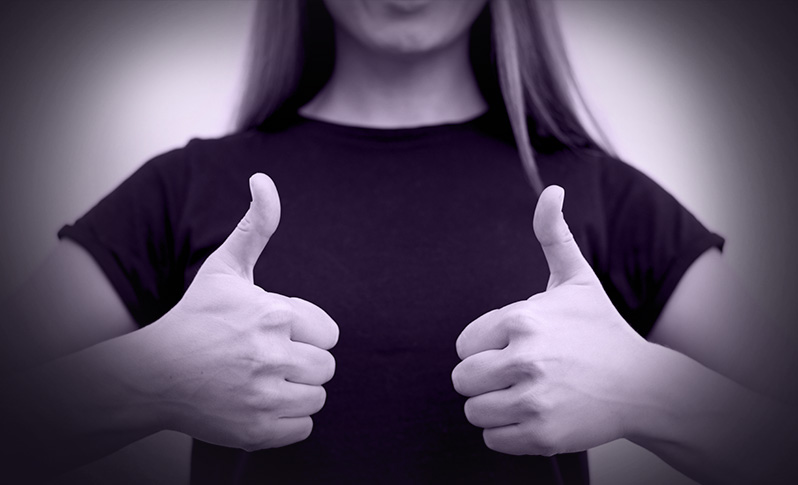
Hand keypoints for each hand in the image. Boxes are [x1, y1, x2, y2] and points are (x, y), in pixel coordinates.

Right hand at [145, 173, 338, 451]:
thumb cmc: (195, 317)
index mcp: (274, 314)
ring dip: (295, 391)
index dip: (305, 334)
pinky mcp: (256, 431)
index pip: (330, 333)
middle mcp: (272, 355)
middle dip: (302, 362)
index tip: (275, 333)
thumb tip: (263, 178)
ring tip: (260, 381)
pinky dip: (284, 421)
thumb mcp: (225, 268)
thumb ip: (255, 226)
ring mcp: (263, 397)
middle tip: (266, 359)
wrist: (151, 375)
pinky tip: (255, 404)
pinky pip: (302, 428)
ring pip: (317, 398)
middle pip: (326, 367)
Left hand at [452, 185, 647, 455]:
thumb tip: (551, 188)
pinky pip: (493, 439)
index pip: (463, 346)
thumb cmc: (601, 329)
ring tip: (529, 395)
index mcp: (522, 319)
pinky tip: (539, 415)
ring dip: (495, 408)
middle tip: (518, 376)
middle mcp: (525, 358)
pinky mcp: (542, 435)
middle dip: (484, 380)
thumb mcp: (576, 279)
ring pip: (474, 412)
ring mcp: (534, 399)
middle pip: (462, 380)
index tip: (513, 349)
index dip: (484, 350)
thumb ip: (553, 234)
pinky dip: (510, 433)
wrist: (645, 385)